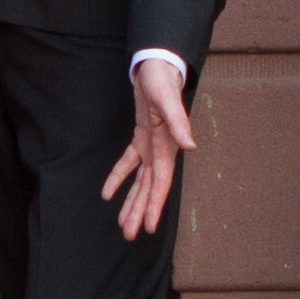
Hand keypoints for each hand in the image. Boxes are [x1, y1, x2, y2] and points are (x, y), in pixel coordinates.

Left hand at [100, 55, 198, 241]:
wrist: (157, 63)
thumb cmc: (163, 79)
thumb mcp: (168, 99)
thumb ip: (179, 122)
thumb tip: (191, 146)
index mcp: (167, 145)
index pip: (160, 182)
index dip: (155, 206)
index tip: (149, 228)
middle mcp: (161, 150)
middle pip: (149, 188)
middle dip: (140, 211)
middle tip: (130, 235)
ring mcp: (151, 144)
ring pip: (140, 180)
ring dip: (132, 201)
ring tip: (123, 224)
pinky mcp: (142, 136)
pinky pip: (129, 162)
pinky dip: (119, 177)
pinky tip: (108, 194)